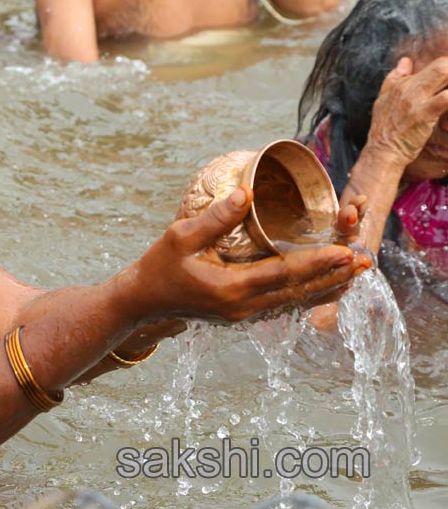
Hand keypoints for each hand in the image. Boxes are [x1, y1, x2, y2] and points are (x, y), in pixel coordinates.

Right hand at [127, 185, 371, 323]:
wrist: (143, 301)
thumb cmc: (159, 266)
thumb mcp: (181, 236)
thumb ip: (216, 217)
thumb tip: (247, 193)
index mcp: (230, 290)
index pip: (283, 274)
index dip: (316, 262)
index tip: (344, 251)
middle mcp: (242, 308)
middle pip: (298, 293)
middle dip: (333, 277)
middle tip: (365, 261)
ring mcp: (244, 315)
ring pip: (295, 302)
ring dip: (326, 288)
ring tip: (355, 274)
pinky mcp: (242, 315)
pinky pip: (283, 305)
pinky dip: (307, 295)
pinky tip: (324, 286)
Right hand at [365, 56, 447, 167]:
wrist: (381, 154)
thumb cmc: (385, 132)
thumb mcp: (383, 101)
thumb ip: (394, 79)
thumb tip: (405, 61)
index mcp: (400, 84)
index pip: (433, 65)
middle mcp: (407, 87)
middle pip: (441, 64)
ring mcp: (415, 99)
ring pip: (443, 73)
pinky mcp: (424, 113)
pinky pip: (446, 98)